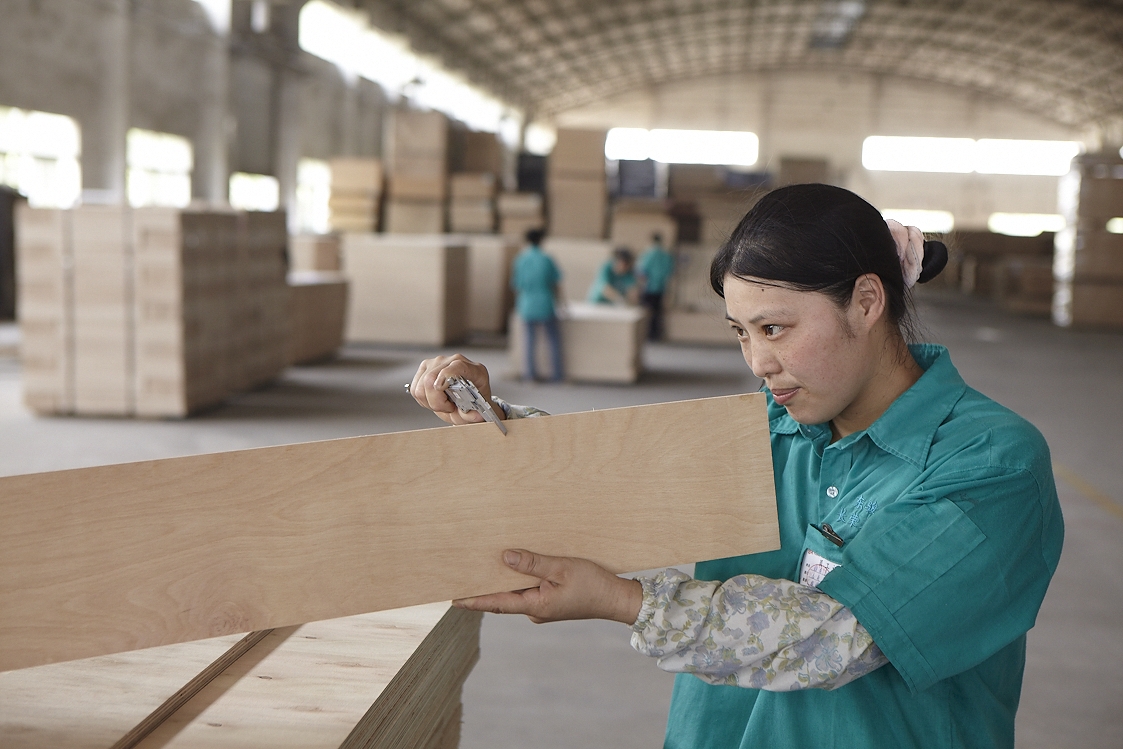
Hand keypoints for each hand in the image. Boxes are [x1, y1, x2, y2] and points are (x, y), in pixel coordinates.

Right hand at [409, 354, 501, 425]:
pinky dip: (422, 399)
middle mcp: (453, 361)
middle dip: (436, 401)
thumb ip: (474, 415)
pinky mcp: (424, 368)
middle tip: (448, 407)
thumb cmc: (473, 400)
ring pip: (420, 387)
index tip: (442, 391)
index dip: (445, 376)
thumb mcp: (476, 411)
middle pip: (430, 379)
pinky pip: (415, 389)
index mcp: (472, 369)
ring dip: (429, 401)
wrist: (467, 397)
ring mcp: (437, 362)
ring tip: (443, 403)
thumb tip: (476, 416)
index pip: (456, 366)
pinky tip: (434, 399)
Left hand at [453, 549, 643, 624]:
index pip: (496, 603)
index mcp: (535, 606)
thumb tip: (505, 558)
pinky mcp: (550, 602)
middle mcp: (534, 611)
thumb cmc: (592, 584)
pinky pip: (528, 591)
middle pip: (503, 598)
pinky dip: (518, 581)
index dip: (473, 601)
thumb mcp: (561, 568)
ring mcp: (542, 607)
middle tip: (461, 577)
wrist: (616, 598)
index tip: (453, 598)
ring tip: (482, 567)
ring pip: (516, 593)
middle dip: (482, 589)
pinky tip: (513, 568)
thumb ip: (532, 564)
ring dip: (501, 583)